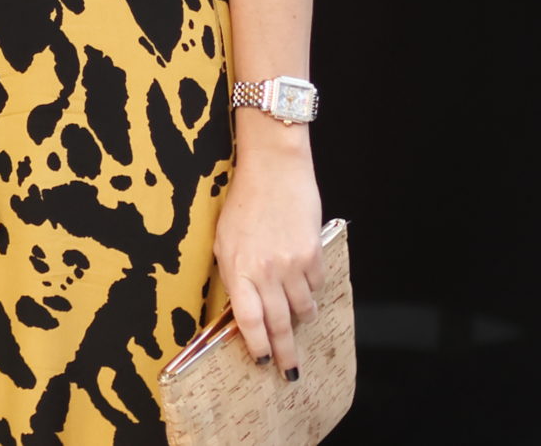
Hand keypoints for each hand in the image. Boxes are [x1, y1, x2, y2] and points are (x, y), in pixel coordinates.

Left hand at [213, 128, 323, 375]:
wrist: (274, 169)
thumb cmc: (243, 203)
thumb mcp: (224, 240)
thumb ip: (234, 275)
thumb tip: (244, 309)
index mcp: (236, 268)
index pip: (248, 321)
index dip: (257, 345)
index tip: (261, 360)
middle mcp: (264, 271)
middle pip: (279, 325)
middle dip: (286, 353)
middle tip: (290, 372)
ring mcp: (291, 264)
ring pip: (303, 309)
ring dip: (301, 318)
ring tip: (299, 317)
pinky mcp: (312, 254)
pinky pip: (316, 286)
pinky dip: (312, 290)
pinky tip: (305, 281)